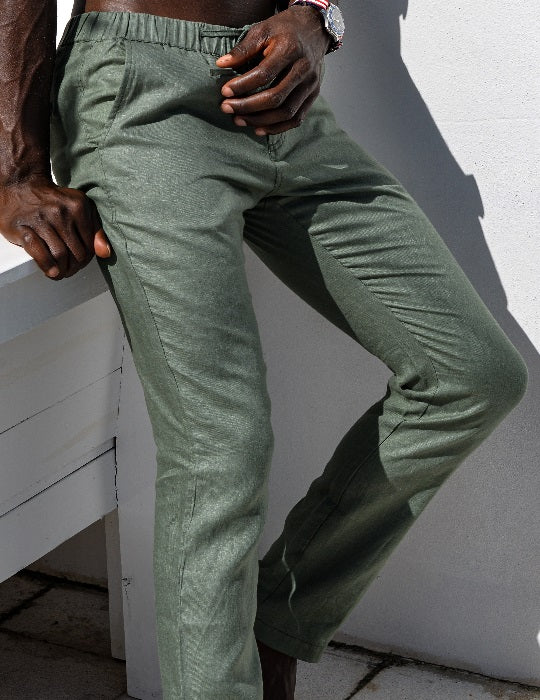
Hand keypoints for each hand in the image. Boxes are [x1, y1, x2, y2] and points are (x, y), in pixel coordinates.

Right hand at [0, 174, 110, 280]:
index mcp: (78, 207)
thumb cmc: (54, 202)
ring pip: (60, 254)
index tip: (80, 263)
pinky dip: (47, 265)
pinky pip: (38, 252)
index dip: (87, 259)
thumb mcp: (80, 209)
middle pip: (76, 252)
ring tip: (61, 273)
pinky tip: (51, 271)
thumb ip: (95, 230)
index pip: (90, 244)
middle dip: (75, 267)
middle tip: (70, 271)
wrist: (21, 186)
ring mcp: (40, 219)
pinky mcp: (22, 227)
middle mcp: (60, 212)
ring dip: (63, 270)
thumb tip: (105, 253)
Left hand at [215, 5, 330, 134]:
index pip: (264, 74)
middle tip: (226, 108)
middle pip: (275, 97)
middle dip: (247, 107)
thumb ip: (243, 49)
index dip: (242, 86)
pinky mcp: (313, 95)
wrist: (314, 29)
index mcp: (290, 49)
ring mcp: (311, 84)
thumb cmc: (284, 30)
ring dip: (260, 121)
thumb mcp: (262, 30)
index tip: (224, 92)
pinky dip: (277, 128)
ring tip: (239, 120)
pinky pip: (296, 119)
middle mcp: (303, 69)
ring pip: (286, 112)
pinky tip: (258, 129)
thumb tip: (221, 64)